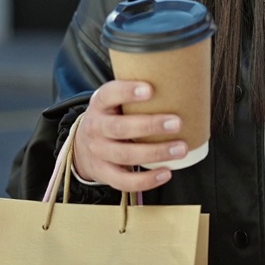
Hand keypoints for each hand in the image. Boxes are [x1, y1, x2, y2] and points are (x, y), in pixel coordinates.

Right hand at [72, 80, 186, 191]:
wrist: (82, 146)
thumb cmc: (112, 117)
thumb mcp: (115, 101)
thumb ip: (136, 94)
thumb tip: (181, 82)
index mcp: (100, 104)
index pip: (109, 94)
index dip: (128, 92)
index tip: (150, 89)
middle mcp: (96, 127)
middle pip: (120, 128)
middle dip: (150, 125)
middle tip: (177, 123)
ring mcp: (98, 152)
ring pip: (125, 155)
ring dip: (155, 153)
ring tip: (180, 149)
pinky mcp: (104, 173)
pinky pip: (124, 181)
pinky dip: (146, 180)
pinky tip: (166, 172)